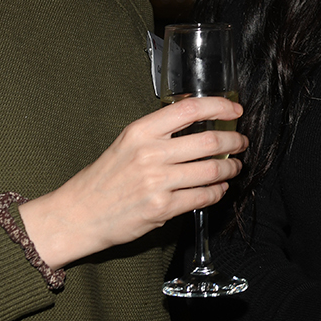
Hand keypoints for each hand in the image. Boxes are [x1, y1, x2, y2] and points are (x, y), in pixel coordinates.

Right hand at [17, 95, 245, 269]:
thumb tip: (195, 118)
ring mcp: (157, 182)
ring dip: (230, 168)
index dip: (219, 106)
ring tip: (234, 167)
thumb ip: (158, 132)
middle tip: (242, 142)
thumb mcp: (127, 143)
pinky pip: (202, 196)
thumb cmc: (103, 178)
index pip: (190, 109)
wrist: (78, 214)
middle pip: (209, 141)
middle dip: (234, 140)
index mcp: (140, 132)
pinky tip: (219, 189)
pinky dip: (217, 192)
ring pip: (211, 170)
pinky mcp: (162, 208)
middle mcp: (150, 153)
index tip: (235, 109)